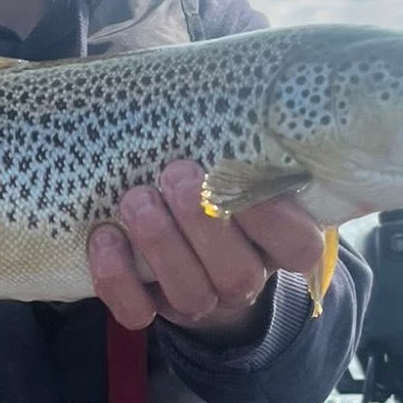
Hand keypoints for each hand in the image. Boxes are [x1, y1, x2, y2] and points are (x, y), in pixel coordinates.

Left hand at [87, 160, 325, 341]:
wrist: (186, 244)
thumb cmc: (215, 187)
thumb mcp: (238, 167)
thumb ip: (243, 146)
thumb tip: (227, 90)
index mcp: (278, 244)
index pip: (298, 246)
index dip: (272, 218)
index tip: (237, 173)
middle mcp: (243, 279)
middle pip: (237, 274)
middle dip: (202, 222)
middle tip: (177, 173)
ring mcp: (199, 301)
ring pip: (189, 293)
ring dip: (160, 243)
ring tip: (137, 198)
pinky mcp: (153, 309)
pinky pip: (137, 312)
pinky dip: (116, 277)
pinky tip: (105, 235)